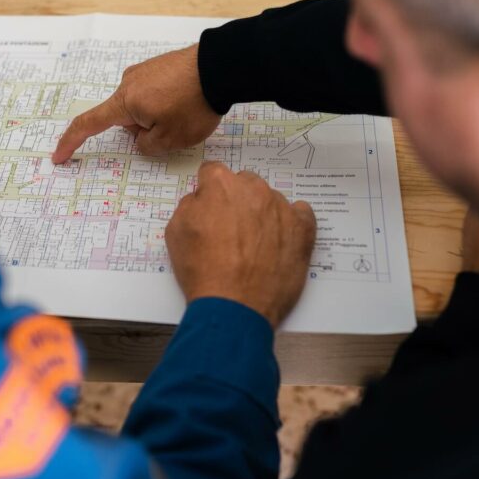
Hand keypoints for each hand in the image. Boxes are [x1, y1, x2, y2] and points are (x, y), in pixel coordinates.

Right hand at [51, 45, 221, 163]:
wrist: (221, 67)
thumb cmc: (193, 105)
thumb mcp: (169, 140)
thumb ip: (146, 145)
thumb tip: (141, 135)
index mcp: (124, 102)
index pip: (89, 125)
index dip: (72, 142)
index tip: (59, 156)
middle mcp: (128, 82)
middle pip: (124, 118)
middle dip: (143, 131)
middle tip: (174, 130)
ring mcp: (144, 71)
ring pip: (142, 107)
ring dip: (157, 117)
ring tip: (186, 113)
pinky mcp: (160, 66)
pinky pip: (155, 93)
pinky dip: (166, 103)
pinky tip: (188, 102)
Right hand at [166, 162, 317, 328]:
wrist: (234, 307)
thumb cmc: (201, 270)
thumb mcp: (175, 231)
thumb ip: (189, 204)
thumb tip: (202, 199)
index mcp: (221, 184)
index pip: (213, 172)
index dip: (207, 190)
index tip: (208, 207)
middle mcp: (254, 189)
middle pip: (244, 183)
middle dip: (236, 200)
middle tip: (230, 229)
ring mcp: (282, 208)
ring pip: (270, 200)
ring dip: (262, 213)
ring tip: (254, 244)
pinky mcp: (302, 229)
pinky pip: (300, 213)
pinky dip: (290, 222)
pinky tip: (280, 240)